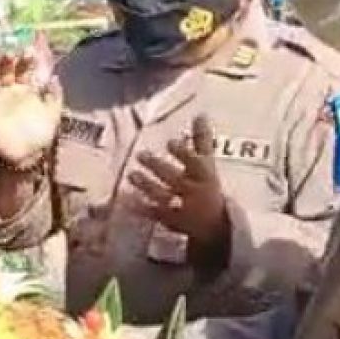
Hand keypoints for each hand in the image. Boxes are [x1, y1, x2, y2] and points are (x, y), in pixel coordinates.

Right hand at [0, 49, 62, 167]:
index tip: (27, 48)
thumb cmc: (41, 136)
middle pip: (8, 71)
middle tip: (9, 49)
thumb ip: (55, 95)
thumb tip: (55, 76)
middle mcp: (12, 92)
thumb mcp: (53, 114)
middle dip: (9, 60)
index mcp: (28, 91)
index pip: (26, 70)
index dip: (26, 60)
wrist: (25, 155)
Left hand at [128, 114, 228, 250]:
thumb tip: (201, 114)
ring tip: (132, 174)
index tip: (170, 142)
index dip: (184, 154)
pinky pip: (152, 212)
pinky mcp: (168, 219)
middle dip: (158, 167)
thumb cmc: (207, 187)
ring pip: (162, 195)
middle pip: (175, 179)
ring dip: (146, 185)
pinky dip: (139, 206)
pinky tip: (125, 199)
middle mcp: (193, 192)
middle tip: (141, 155)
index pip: (196, 164)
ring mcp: (181, 207)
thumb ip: (202, 140)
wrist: (214, 224)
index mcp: (205, 176)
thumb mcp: (207, 165)